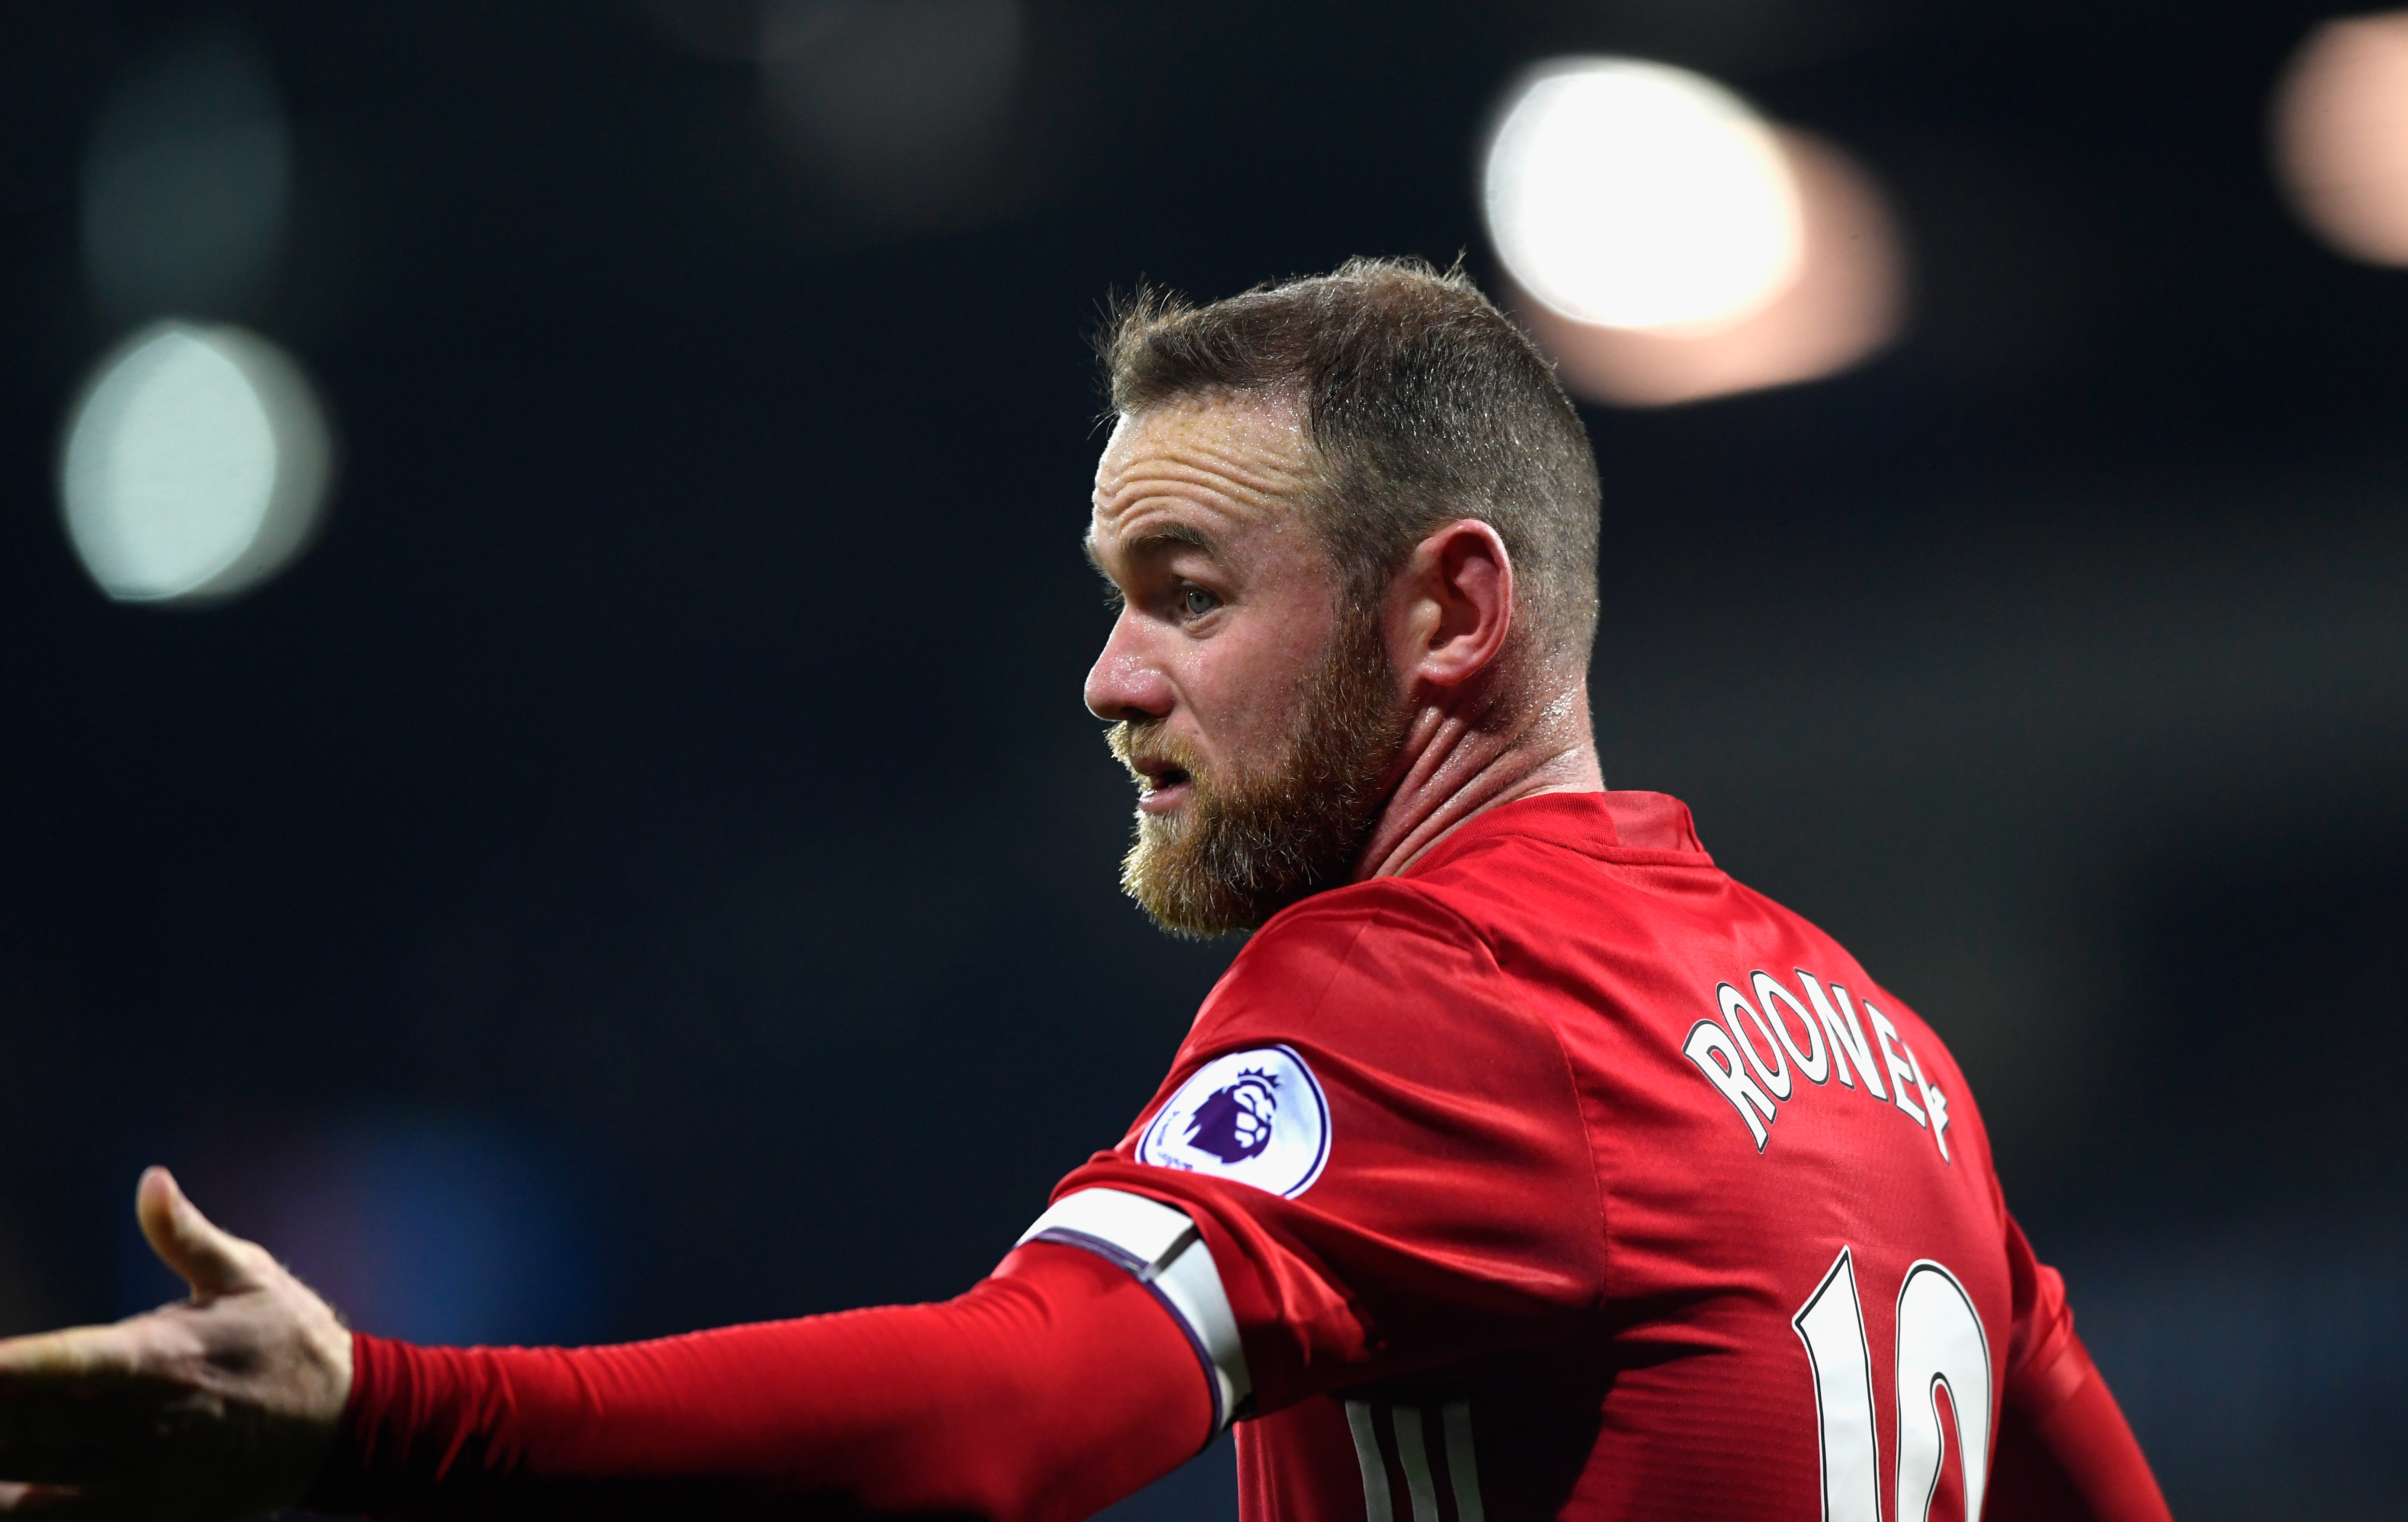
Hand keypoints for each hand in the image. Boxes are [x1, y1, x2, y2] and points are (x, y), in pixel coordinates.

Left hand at [0, 1168, 352, 1520]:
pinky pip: (65, 1518)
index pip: (63, 1361)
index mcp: (165, 1357)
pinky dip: (18, 1507)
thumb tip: (150, 1179)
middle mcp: (146, 1421)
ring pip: (34, 1471)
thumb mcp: (250, 1274)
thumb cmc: (292, 1339)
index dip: (5, 1367)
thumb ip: (187, 1235)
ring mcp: (145, 1475)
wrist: (353, 1425)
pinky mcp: (151, 1512)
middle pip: (29, 1422)